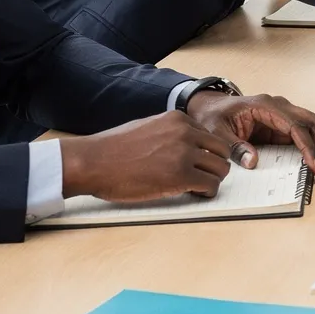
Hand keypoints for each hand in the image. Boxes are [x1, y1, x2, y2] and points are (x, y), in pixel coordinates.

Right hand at [60, 112, 238, 201]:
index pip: (210, 135)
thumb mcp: (147, 127)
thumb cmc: (113, 149)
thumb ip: (170, 133)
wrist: (92, 161)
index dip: (205, 152)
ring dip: (212, 180)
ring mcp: (184, 153)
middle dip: (214, 166)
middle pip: (221, 150)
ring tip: (196, 187)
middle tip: (202, 178)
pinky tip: (193, 194)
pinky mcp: (181, 175)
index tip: (196, 163)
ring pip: (221, 168)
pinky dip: (206, 192)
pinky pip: (211, 185)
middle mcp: (185, 132)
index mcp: (178, 119)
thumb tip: (186, 145)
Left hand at [185, 89, 314, 178]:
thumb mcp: (216, 132)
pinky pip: (308, 132)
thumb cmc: (213, 116)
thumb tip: (253, 161)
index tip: (313, 165)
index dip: (308, 146)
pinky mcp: (284, 124)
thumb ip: (234, 146)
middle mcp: (281, 107)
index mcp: (266, 106)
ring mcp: (285, 114)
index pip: (296, 126)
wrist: (210, 107)